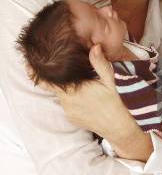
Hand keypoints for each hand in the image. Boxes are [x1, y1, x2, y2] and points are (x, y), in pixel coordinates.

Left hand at [40, 45, 152, 160]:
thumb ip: (100, 63)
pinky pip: (67, 104)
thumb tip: (94, 46)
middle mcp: (67, 103)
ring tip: (76, 79)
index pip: (47, 81)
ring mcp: (69, 112)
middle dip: (54, 76)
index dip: (36, 73)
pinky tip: (82, 92)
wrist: (121, 128)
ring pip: (62, 95)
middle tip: (57, 64)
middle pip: (55, 86)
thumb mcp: (111, 80)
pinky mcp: (73, 118)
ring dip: (66, 87)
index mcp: (73, 91)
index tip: (28, 63)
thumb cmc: (117, 103)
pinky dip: (71, 96)